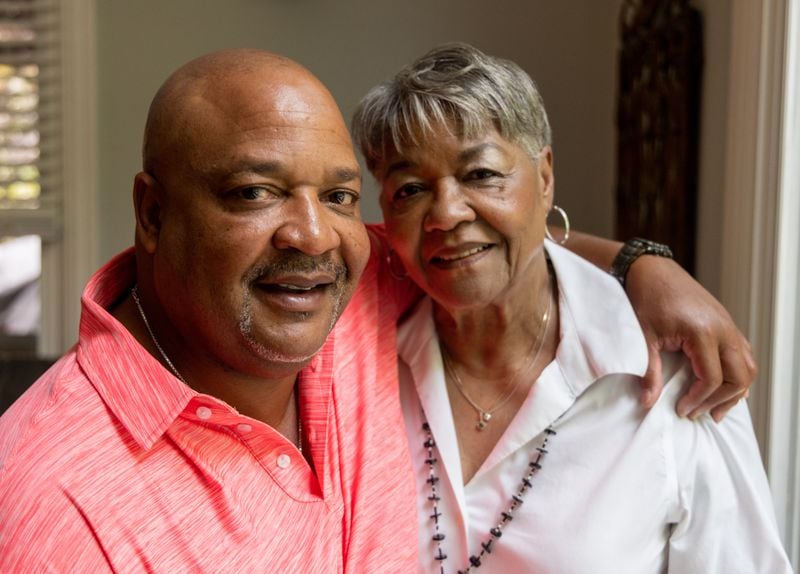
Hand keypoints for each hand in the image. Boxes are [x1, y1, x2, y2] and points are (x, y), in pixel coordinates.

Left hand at [625, 255, 756, 421]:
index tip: (682, 410)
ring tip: (714, 408)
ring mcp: (727, 324)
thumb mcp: (643, 337)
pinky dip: (737, 373)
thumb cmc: (645, 299)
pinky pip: (742, 353)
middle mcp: (722, 329)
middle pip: (739, 376)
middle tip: (699, 414)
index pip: (712, 378)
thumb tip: (648, 402)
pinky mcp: (725, 322)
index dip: (698, 399)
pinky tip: (722, 386)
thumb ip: (649, 371)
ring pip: (747, 366)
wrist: (650, 269)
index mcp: (702, 332)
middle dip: (721, 400)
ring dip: (735, 389)